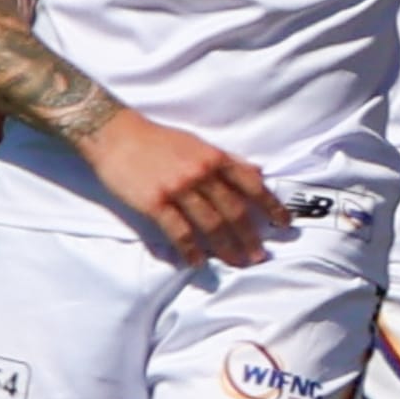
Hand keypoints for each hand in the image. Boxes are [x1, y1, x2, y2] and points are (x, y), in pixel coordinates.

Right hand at [84, 109, 288, 266]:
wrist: (115, 135)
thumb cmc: (158, 140)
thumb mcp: (198, 143)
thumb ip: (227, 160)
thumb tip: (257, 174)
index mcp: (214, 158)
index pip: (252, 185)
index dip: (271, 206)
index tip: (284, 223)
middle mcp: (201, 173)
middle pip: (234, 210)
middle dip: (250, 236)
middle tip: (260, 256)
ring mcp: (178, 189)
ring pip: (211, 224)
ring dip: (227, 247)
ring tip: (237, 262)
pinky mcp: (155, 203)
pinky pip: (179, 232)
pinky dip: (191, 250)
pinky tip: (198, 263)